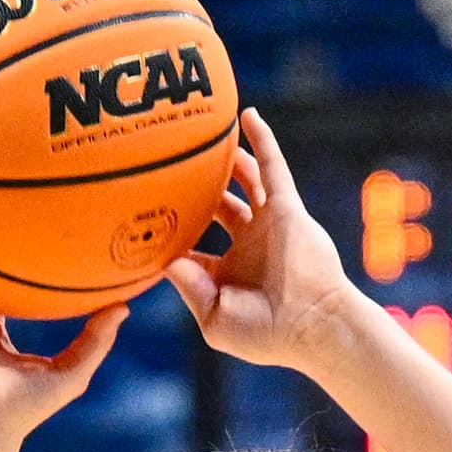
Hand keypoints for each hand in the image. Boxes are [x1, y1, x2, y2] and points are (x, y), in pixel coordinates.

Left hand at [162, 108, 359, 373]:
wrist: (311, 325)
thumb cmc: (265, 334)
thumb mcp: (215, 319)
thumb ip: (189, 289)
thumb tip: (164, 259)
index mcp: (226, 274)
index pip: (192, 249)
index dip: (170, 239)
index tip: (140, 225)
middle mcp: (246, 245)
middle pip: (216, 208)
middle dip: (195, 193)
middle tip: (167, 174)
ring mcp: (267, 223)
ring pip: (244, 182)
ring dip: (227, 163)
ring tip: (205, 140)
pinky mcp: (286, 208)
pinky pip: (272, 166)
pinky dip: (261, 141)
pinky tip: (247, 117)